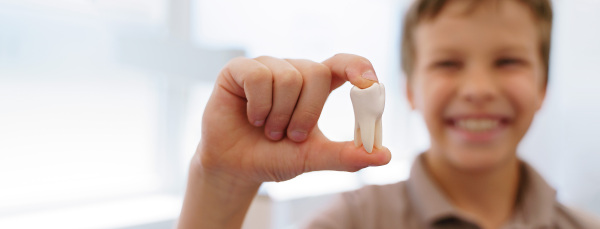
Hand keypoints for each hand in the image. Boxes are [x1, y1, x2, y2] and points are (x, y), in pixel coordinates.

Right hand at [195, 54, 391, 185]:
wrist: (236, 167)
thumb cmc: (275, 157)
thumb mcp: (312, 157)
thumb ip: (345, 155)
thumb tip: (384, 155)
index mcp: (316, 87)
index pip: (342, 63)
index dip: (357, 67)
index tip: (368, 84)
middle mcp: (293, 71)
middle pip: (315, 72)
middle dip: (307, 112)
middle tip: (293, 136)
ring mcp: (266, 67)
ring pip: (287, 76)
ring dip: (279, 114)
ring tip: (268, 130)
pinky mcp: (239, 69)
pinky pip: (259, 76)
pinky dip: (259, 105)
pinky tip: (252, 118)